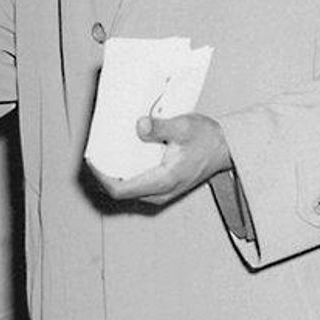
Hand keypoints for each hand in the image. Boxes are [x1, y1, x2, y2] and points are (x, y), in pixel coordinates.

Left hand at [88, 112, 231, 207]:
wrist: (227, 149)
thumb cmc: (208, 139)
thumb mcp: (184, 127)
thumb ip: (161, 127)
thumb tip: (139, 126)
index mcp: (163, 181)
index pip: (120, 190)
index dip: (101, 176)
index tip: (92, 160)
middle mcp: (160, 193)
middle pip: (121, 192)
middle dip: (104, 174)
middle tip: (96, 153)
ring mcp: (162, 193)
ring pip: (129, 191)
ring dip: (114, 175)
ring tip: (105, 154)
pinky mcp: (164, 188)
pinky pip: (137, 186)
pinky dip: (125, 174)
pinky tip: (122, 157)